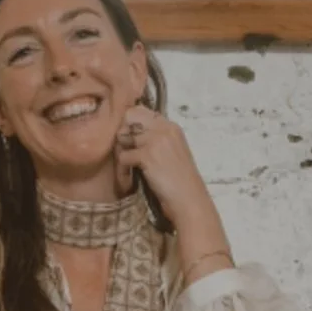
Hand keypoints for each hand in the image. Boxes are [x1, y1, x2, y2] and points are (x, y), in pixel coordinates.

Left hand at [114, 105, 218, 230]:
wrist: (189, 199)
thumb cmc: (180, 182)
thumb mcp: (172, 152)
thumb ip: (156, 139)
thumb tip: (130, 133)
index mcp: (171, 126)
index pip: (140, 111)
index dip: (130, 124)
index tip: (130, 142)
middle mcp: (164, 128)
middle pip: (128, 119)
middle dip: (122, 136)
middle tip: (127, 155)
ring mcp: (155, 140)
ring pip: (123, 138)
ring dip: (122, 155)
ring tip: (129, 170)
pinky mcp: (147, 155)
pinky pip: (123, 157)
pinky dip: (123, 171)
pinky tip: (130, 180)